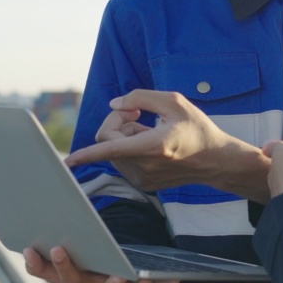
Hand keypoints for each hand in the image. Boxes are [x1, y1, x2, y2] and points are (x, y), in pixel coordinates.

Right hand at [23, 245, 173, 282]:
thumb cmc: (88, 271)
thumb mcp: (69, 262)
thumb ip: (55, 248)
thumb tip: (38, 218)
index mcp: (67, 278)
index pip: (44, 272)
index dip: (35, 263)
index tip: (28, 248)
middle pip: (72, 281)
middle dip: (66, 266)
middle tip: (59, 250)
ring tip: (122, 275)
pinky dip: (158, 281)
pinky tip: (172, 276)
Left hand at [64, 90, 269, 199]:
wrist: (215, 161)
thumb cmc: (196, 128)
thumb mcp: (174, 102)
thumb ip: (141, 97)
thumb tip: (114, 104)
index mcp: (154, 144)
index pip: (111, 148)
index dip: (86, 154)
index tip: (68, 162)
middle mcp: (145, 165)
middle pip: (108, 140)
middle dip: (116, 122)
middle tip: (137, 113)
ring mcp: (144, 178)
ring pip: (113, 151)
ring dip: (124, 136)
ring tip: (149, 130)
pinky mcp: (144, 184)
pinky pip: (123, 161)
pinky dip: (130, 148)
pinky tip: (152, 145)